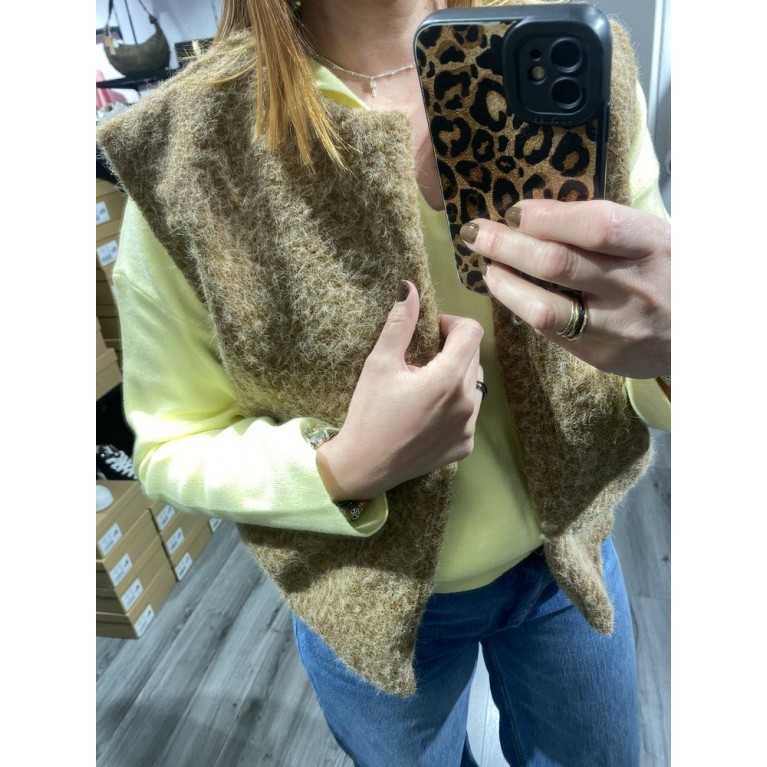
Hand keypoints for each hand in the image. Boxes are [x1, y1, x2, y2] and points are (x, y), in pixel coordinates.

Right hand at [317, 280, 484, 500]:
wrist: (364, 466)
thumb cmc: (368, 413)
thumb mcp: (379, 364)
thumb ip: (400, 324)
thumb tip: (409, 288)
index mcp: (448, 380)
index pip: (471, 332)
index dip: (452, 324)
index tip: (431, 332)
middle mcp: (467, 404)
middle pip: (473, 357)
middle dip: (452, 349)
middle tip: (421, 359)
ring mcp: (469, 428)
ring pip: (474, 385)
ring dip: (456, 376)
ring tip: (424, 386)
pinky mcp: (465, 446)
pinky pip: (470, 413)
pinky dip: (455, 405)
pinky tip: (428, 412)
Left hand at [460, 199, 669, 379]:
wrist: (697, 332)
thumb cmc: (664, 270)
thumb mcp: (650, 236)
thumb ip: (601, 225)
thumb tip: (533, 213)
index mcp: (652, 244)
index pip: (596, 226)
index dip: (547, 217)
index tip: (514, 210)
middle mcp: (634, 287)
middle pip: (558, 264)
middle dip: (507, 245)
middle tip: (476, 233)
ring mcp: (616, 327)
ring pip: (546, 309)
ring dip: (505, 285)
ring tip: (488, 267)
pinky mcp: (600, 355)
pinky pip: (549, 332)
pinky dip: (522, 307)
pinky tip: (509, 291)